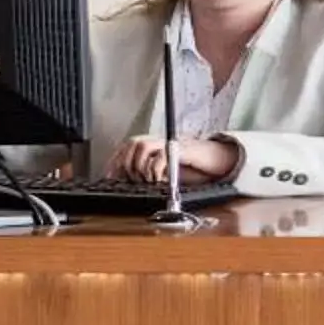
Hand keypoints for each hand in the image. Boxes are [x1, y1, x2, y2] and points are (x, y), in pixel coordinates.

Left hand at [107, 134, 244, 184]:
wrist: (215, 160)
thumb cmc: (189, 167)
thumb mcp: (163, 173)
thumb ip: (146, 174)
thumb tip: (125, 183)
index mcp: (152, 146)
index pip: (124, 148)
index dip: (114, 163)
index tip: (108, 177)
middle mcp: (159, 141)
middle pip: (131, 144)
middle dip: (126, 165)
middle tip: (132, 181)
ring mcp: (169, 144)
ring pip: (141, 146)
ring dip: (139, 166)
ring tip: (146, 180)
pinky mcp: (181, 150)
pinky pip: (161, 156)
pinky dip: (155, 170)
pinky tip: (158, 180)